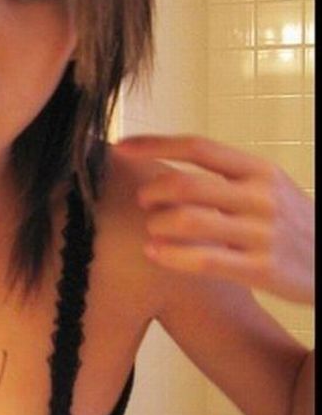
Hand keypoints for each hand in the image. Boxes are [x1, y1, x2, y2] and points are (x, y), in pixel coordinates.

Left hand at [115, 134, 314, 303]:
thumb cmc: (290, 225)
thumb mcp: (269, 188)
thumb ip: (226, 177)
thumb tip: (167, 170)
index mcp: (260, 170)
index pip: (199, 147)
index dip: (155, 145)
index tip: (123, 147)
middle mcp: (261, 197)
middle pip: (187, 184)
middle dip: (153, 191)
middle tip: (142, 199)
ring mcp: (262, 234)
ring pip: (190, 221)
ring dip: (158, 223)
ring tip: (152, 229)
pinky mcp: (261, 270)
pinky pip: (203, 260)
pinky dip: (170, 255)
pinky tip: (154, 253)